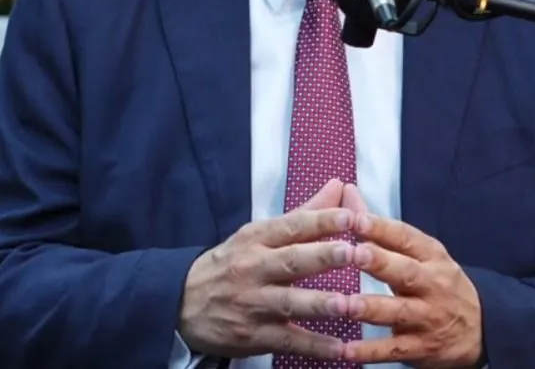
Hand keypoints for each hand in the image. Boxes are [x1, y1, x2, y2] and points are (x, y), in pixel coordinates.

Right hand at [177, 178, 357, 359]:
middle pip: (291, 261)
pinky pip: (287, 340)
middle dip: (324, 257)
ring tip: (349, 303)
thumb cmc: (230, 265)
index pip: (291, 226)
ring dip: (320, 304)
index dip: (320, 221)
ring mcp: (252, 303)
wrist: (179, 303)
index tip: (350, 216)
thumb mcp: (257, 235)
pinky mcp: (252, 335)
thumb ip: (302, 215)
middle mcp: (253, 268)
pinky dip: (314, 346)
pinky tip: (340, 348)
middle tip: (354, 253)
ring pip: (289, 302)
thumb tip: (338, 186)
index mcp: (256, 239)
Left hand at [343, 212, 483, 368]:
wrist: (482, 328)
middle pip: (406, 272)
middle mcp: (432, 284)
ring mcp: (428, 317)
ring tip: (343, 304)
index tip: (353, 218)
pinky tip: (346, 350)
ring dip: (370, 308)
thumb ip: (380, 227)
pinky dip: (370, 351)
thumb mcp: (420, 252)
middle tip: (352, 254)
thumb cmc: (439, 282)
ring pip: (399, 312)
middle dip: (379, 263)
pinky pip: (394, 349)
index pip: (405, 238)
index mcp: (430, 256)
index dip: (380, 228)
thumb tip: (347, 192)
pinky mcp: (421, 347)